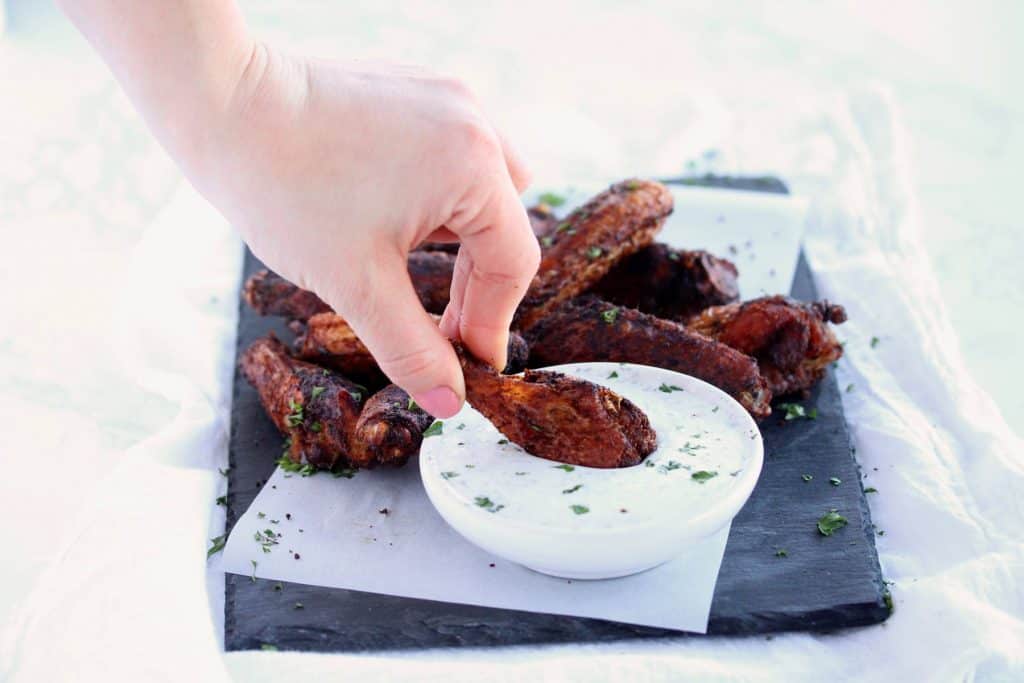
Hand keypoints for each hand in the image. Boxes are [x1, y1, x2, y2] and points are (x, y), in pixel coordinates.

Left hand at [190, 46, 538, 417]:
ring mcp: (447, 98)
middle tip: (442, 331)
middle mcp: (474, 122)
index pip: (512, 263)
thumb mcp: (355, 285)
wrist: (218, 101)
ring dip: (462, 237)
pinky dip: (440, 197)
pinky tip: (395, 216)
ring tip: (412, 267)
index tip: (467, 364)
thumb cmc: (283, 186)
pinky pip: (453, 155)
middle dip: (476, 283)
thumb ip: (411, 349)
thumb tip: (450, 400)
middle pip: (504, 225)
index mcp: (472, 165)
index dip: (493, 323)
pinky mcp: (417, 89)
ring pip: (484, 188)